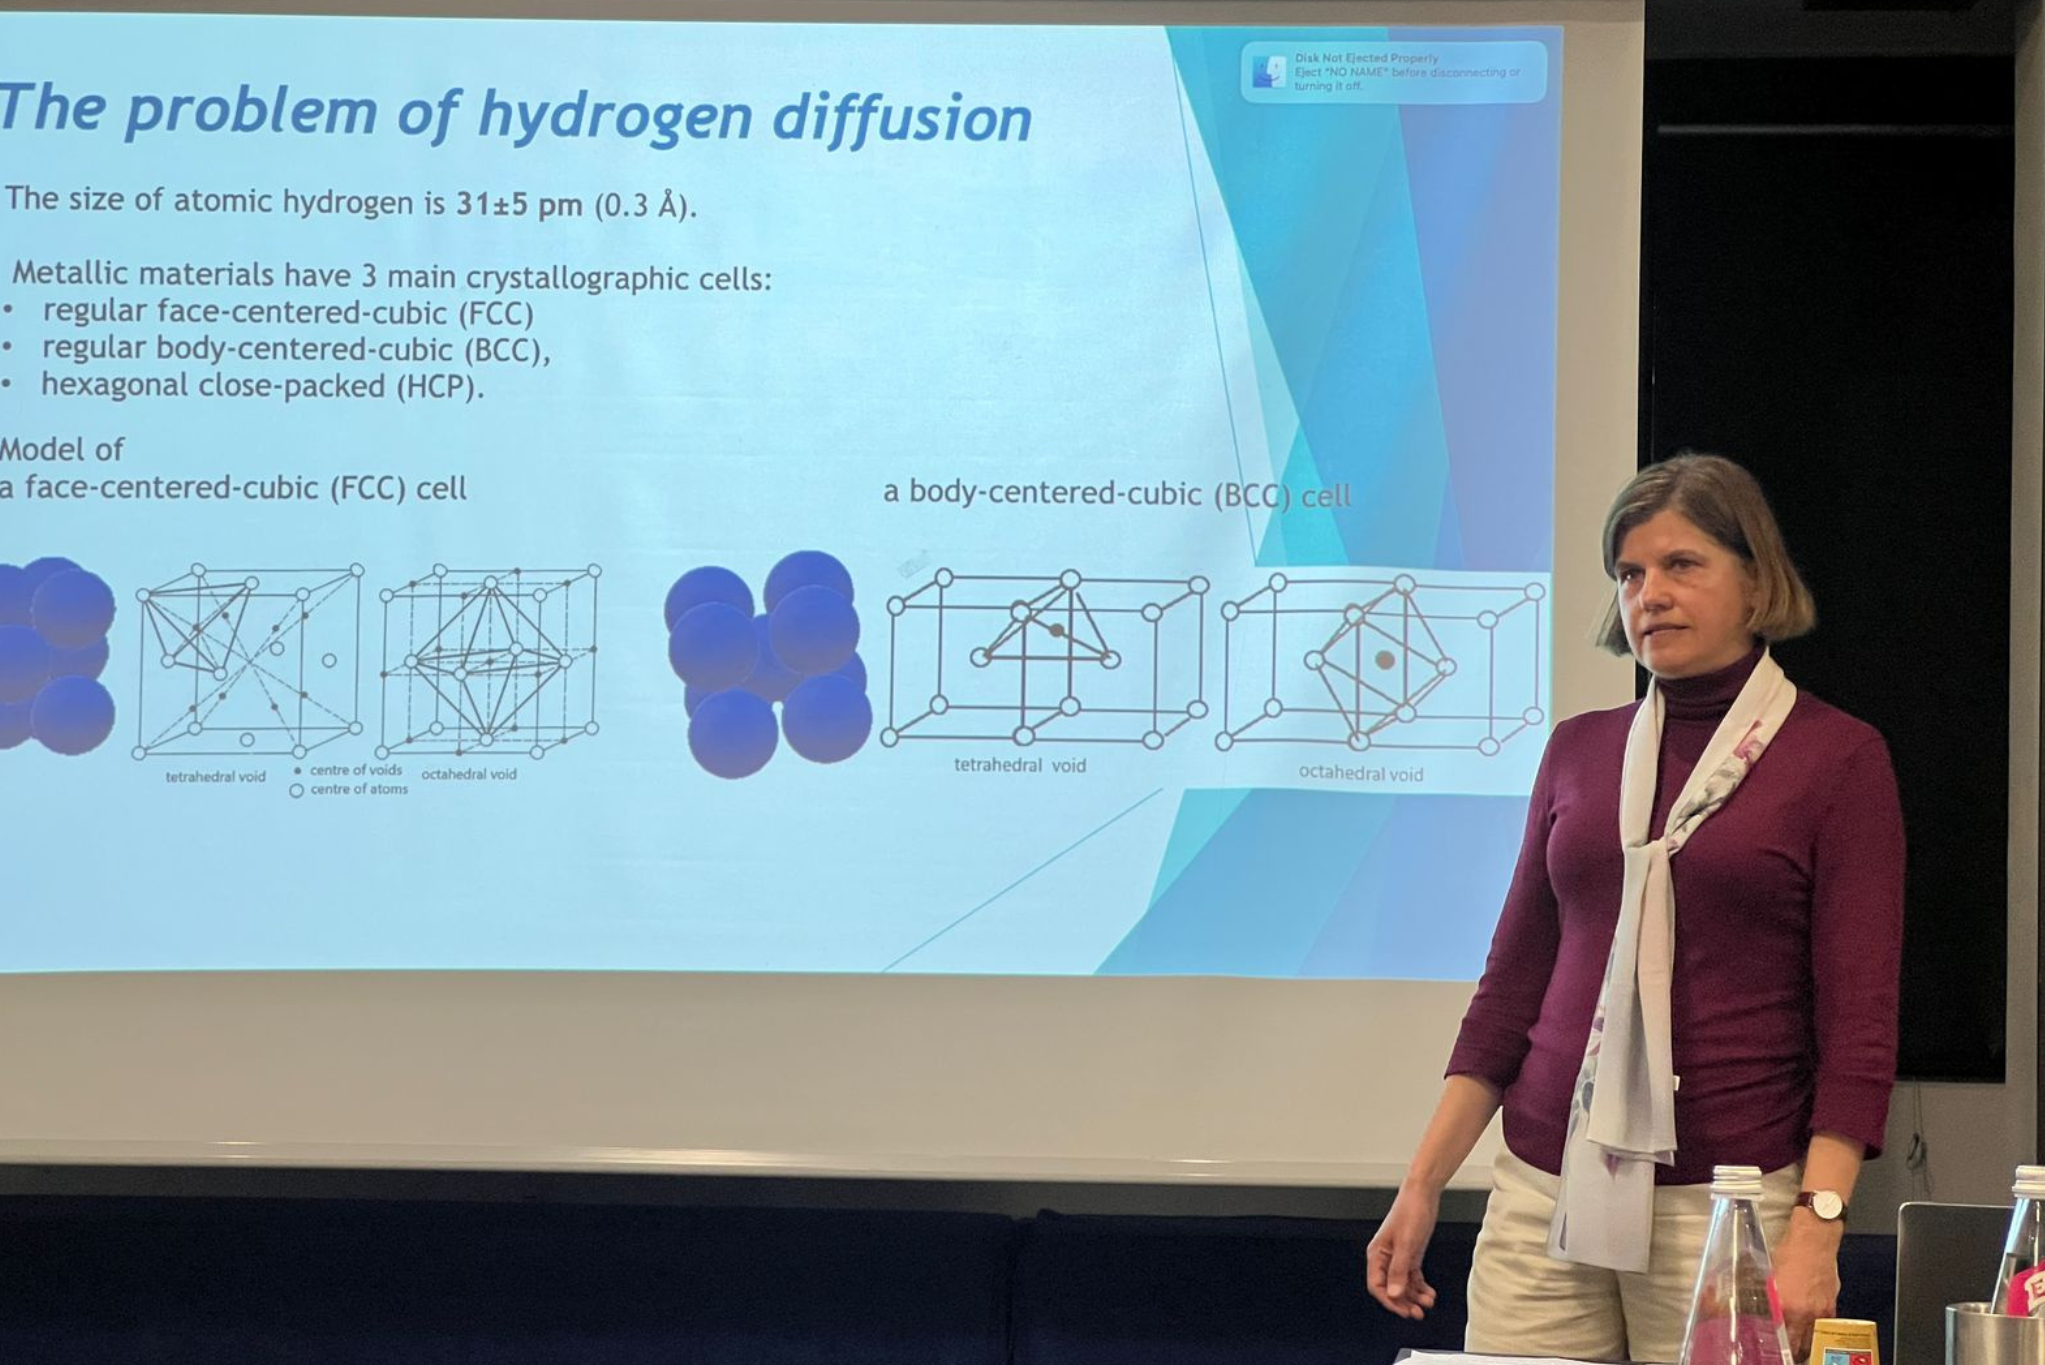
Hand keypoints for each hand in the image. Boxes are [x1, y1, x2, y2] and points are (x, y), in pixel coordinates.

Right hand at [1367, 1183, 1441, 1320]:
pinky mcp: (1410, 1255)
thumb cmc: (1410, 1213)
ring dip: (1414, 1296)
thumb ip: (1399, 1271)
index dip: (1389, 1301)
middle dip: (1404, 1302)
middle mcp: (1385, 1258)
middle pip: (1391, 1289)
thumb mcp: (1407, 1245)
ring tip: (1428, 1302)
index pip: (1377, 1286)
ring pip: (1403, 1285)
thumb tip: (1394, 1294)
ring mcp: (1398, 1257)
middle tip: (1417, 1313)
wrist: (1423, 1195)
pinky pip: (1412, 1278)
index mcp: (1377, 1254)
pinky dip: (1420, 1287)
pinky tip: (1429, 1293)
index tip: (1403, 1310)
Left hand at [1773, 1212, 1842, 1361]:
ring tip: (1797, 1352)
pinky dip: (1817, 1333)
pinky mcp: (1831, 1307)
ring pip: (1812, 1338)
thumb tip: (1769, 1309)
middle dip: (1791, 1351)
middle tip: (1784, 1355)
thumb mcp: (1771, 1275)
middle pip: (1797, 1342)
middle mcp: (1803, 1312)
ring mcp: (1819, 1311)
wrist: (1815, 1240)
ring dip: (1805, 1346)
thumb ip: (1772, 1296)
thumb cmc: (1790, 1252)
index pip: (1779, 1334)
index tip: (1772, 1349)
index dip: (1775, 1344)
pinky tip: (1811, 1336)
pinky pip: (1824, 1328)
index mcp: (1784, 1304)